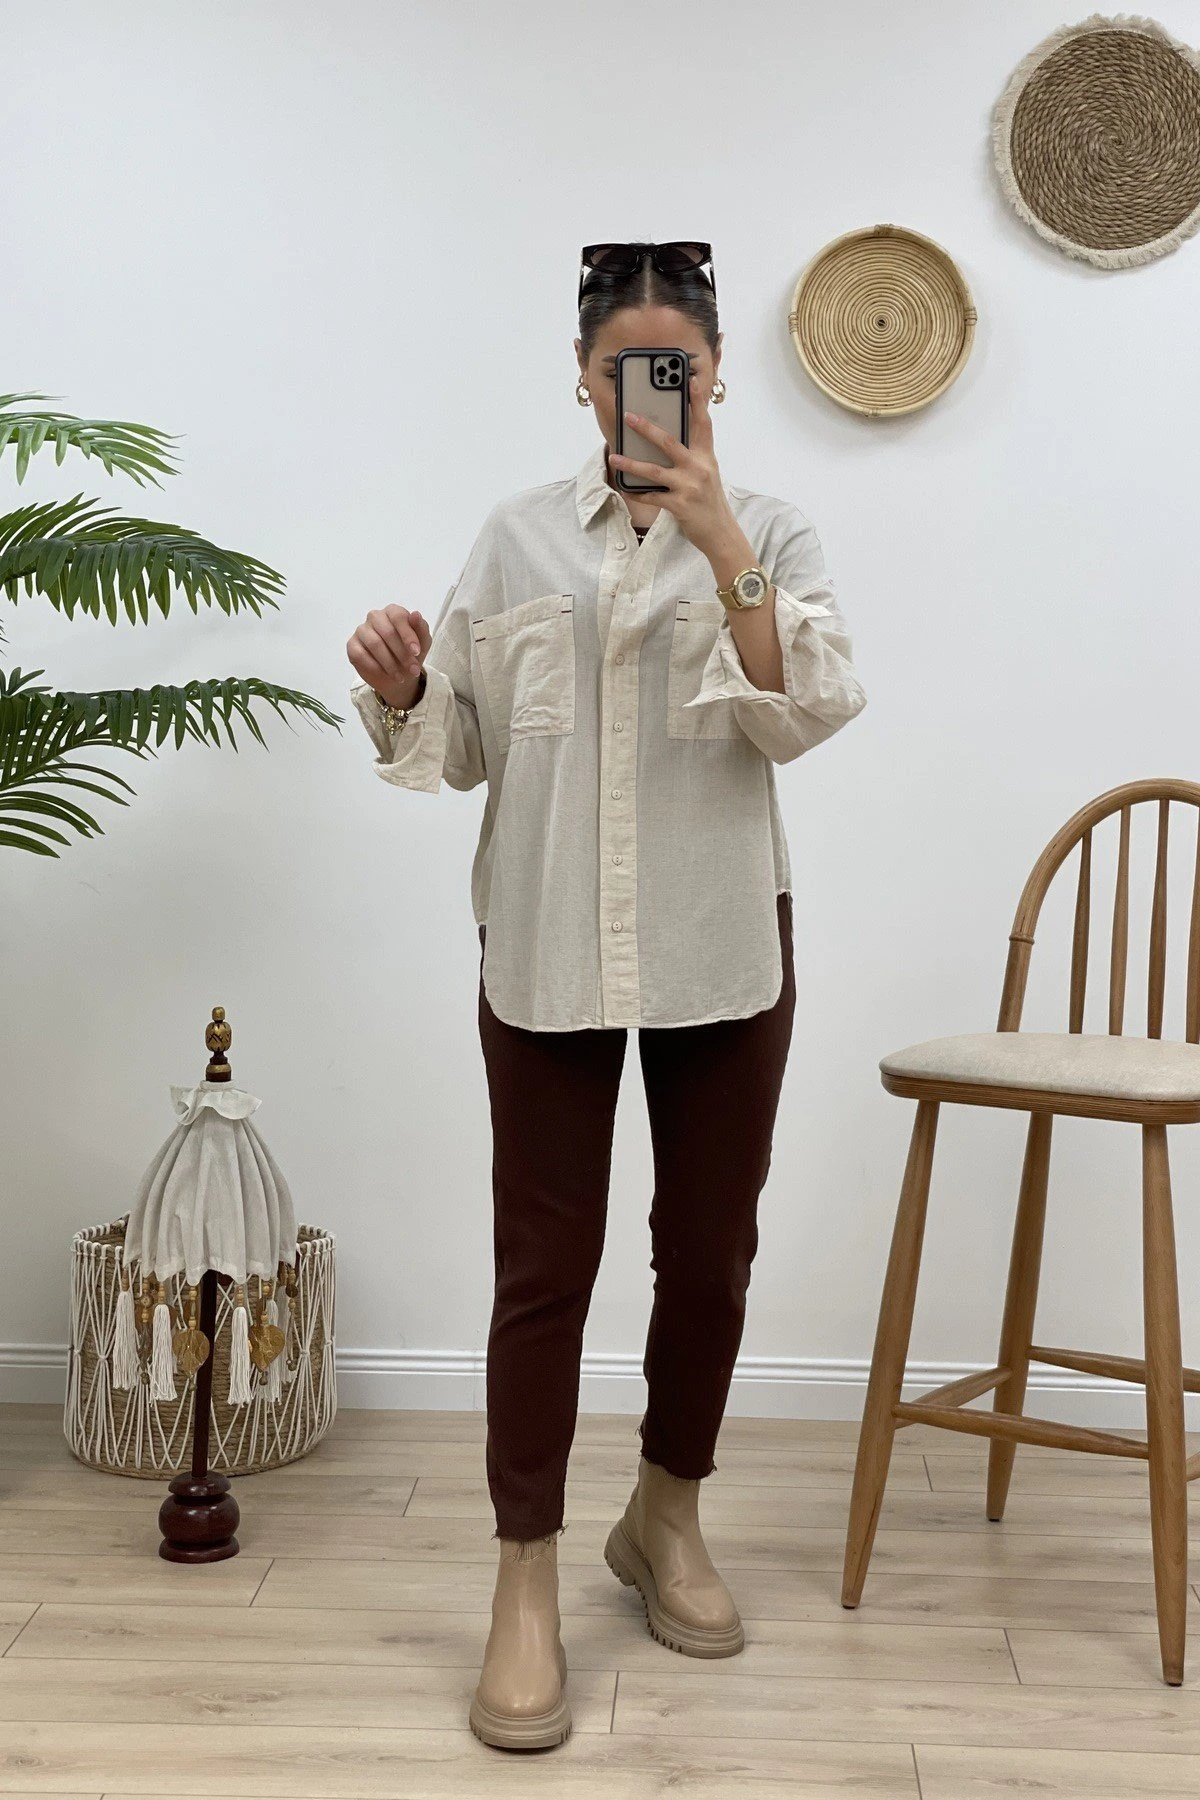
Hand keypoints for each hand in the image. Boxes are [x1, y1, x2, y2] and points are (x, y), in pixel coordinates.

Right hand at [347, 604, 430, 708]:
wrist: (399, 674)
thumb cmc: (410, 653)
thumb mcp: (423, 642)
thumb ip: (421, 628)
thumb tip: (415, 614)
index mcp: (393, 611)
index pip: (398, 617)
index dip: (408, 635)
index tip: (416, 652)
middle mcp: (375, 617)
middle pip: (387, 632)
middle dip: (402, 654)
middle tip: (413, 670)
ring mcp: (362, 630)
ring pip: (375, 644)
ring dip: (389, 663)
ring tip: (400, 677)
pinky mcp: (352, 645)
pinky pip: (360, 654)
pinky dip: (374, 667)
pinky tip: (384, 674)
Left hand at [607, 372, 738, 556]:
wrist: (721, 533)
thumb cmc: (709, 502)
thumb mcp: (707, 474)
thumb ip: (691, 457)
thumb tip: (663, 442)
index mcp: (707, 457)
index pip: (703, 423)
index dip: (697, 401)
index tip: (689, 381)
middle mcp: (699, 468)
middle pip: (669, 442)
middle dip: (646, 428)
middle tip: (629, 416)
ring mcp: (689, 487)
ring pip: (654, 471)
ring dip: (631, 464)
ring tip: (614, 457)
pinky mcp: (680, 505)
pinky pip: (652, 497)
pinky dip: (637, 493)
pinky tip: (626, 488)